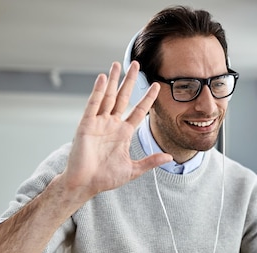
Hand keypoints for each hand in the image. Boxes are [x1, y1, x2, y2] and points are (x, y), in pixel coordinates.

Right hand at [60, 61, 172, 202]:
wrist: (85, 184)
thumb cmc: (105, 178)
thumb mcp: (133, 169)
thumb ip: (151, 161)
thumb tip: (170, 157)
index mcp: (123, 133)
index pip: (139, 111)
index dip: (147, 99)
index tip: (156, 86)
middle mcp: (112, 125)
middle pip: (123, 97)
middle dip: (130, 81)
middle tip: (136, 64)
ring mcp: (99, 123)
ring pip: (108, 96)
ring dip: (113, 80)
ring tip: (118, 64)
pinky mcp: (86, 125)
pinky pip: (93, 104)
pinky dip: (97, 91)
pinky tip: (103, 78)